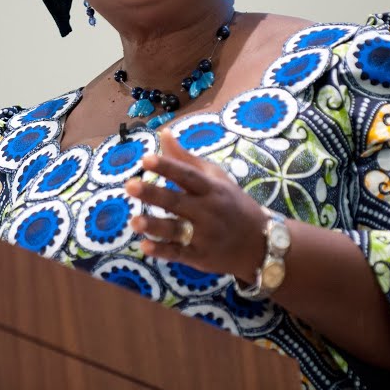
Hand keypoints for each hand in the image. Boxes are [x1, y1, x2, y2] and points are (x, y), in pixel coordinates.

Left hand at [124, 128, 268, 281]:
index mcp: (211, 188)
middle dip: (154, 194)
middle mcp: (208, 211)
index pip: (187, 175)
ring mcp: (205, 236)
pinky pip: (179, 254)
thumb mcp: (215, 178)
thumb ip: (185, 159)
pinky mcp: (201, 256)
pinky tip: (144, 246)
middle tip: (129, 185)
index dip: (168, 167)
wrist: (260, 242)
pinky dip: (162, 252)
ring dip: (155, 226)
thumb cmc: (231, 203)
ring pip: (176, 230)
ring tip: (133, 221)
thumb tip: (162, 133)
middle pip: (178, 202)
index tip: (146, 158)